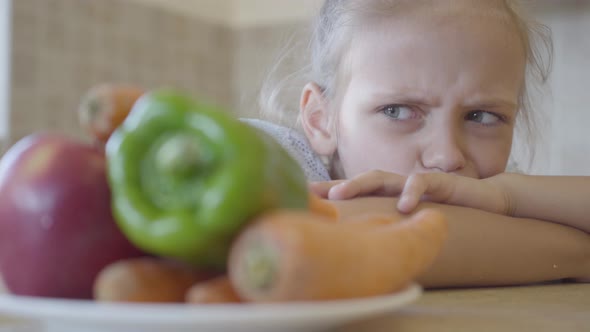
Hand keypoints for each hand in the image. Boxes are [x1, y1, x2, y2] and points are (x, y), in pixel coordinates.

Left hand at [310, 170, 510, 214]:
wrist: (488, 200)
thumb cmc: (446, 212)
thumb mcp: (414, 223)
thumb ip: (393, 227)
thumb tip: (366, 247)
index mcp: (390, 195)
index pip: (356, 191)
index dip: (329, 192)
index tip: (302, 197)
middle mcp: (398, 185)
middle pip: (360, 181)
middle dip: (333, 186)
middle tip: (309, 194)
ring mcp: (416, 182)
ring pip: (382, 177)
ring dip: (358, 184)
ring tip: (339, 194)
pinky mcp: (440, 182)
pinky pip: (423, 182)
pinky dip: (412, 192)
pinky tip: (403, 205)